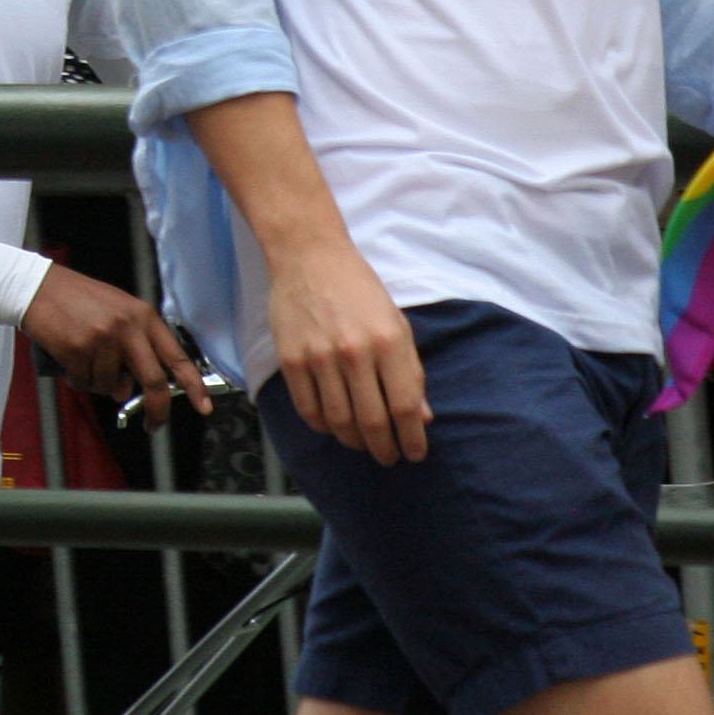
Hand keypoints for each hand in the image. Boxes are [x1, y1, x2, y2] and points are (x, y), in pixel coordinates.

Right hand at [21, 264, 213, 429]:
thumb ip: (133, 349)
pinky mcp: (79, 349)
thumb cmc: (82, 301)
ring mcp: (104, 339)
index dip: (193, 384)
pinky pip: (85, 382)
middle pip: (154, 380)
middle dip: (156, 409)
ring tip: (86, 357)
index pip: (176, 355)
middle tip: (153, 425)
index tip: (205, 406)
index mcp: (144, 316)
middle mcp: (129, 327)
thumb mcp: (119, 315)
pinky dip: (79, 378)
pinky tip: (72, 356)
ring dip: (99, 384)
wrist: (41, 288)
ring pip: (111, 386)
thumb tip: (129, 389)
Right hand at [268, 234, 432, 466]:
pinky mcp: (292, 360)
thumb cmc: (359, 289)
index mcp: (388, 340)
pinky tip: (334, 426)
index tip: (415, 453)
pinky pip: (309, 411)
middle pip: (372, 422)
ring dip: (355, 443)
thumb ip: (410, 370)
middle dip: (385, 449)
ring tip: (364, 444)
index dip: (412, 438)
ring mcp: (320, 357)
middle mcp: (355, 352)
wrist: (310, 257)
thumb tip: (422, 416)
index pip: (405, 406)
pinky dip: (324, 427)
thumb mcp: (396, 322)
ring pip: (339, 423)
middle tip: (389, 457)